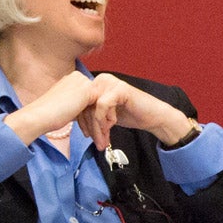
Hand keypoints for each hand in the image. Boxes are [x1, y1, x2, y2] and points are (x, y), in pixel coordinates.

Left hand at [8, 73, 192, 151]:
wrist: (152, 116)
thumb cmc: (129, 115)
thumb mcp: (104, 114)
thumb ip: (89, 112)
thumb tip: (69, 118)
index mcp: (95, 84)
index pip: (80, 104)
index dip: (82, 122)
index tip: (88, 137)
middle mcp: (101, 80)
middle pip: (85, 106)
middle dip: (90, 127)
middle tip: (98, 143)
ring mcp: (110, 82)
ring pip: (93, 108)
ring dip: (98, 127)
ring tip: (104, 141)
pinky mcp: (118, 89)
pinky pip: (102, 106)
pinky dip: (105, 119)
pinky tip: (112, 126)